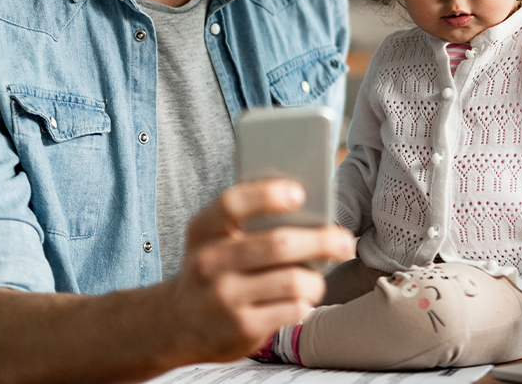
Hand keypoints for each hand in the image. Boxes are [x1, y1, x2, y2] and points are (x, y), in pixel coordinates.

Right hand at [164, 179, 355, 362]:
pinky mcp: (242, 328)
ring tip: (317, 278)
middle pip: (278, 244)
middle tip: (345, 241)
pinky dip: (305, 302)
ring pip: (293, 281)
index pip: (233, 204)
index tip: (299, 193)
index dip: (267, 195)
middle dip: (321, 241)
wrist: (176, 324)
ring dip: (316, 279)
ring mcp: (224, 298)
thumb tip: (311, 208)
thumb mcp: (214, 239)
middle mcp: (210, 263)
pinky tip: (300, 300)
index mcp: (204, 231)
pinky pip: (292, 309)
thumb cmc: (212, 269)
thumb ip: (249, 221)